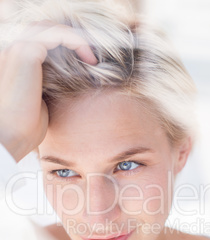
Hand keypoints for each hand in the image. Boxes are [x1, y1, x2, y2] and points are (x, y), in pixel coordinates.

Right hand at [0, 21, 97, 162]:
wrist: (11, 137)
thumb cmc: (25, 127)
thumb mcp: (40, 102)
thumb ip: (48, 86)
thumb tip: (66, 84)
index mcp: (13, 62)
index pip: (39, 42)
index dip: (64, 46)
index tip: (86, 62)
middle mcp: (12, 51)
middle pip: (44, 30)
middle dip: (70, 38)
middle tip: (91, 56)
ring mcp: (17, 49)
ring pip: (50, 28)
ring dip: (74, 38)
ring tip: (92, 56)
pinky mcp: (26, 53)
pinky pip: (56, 34)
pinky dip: (75, 40)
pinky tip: (88, 57)